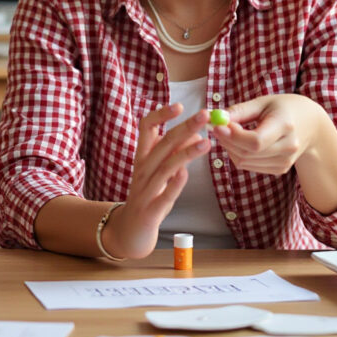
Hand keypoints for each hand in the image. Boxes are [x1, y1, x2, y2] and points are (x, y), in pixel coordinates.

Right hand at [106, 103, 211, 259]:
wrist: (130, 231)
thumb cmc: (148, 196)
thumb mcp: (158, 171)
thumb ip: (174, 153)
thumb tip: (196, 136)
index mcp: (142, 156)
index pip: (146, 127)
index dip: (161, 114)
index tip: (180, 105)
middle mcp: (142, 169)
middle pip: (162, 143)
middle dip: (184, 127)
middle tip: (205, 115)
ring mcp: (145, 190)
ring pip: (165, 167)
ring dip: (186, 153)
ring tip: (206, 143)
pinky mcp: (151, 210)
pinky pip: (164, 195)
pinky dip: (175, 184)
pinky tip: (186, 173)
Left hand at [210, 94, 331, 174]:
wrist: (311, 125)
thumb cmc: (283, 109)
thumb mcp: (263, 102)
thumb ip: (240, 110)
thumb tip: (217, 117)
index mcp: (285, 125)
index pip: (256, 141)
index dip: (234, 136)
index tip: (218, 126)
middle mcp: (288, 146)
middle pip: (249, 153)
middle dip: (227, 141)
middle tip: (217, 128)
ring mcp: (286, 161)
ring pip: (245, 162)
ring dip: (230, 149)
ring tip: (229, 133)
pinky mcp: (281, 169)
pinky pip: (250, 166)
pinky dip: (239, 155)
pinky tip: (241, 143)